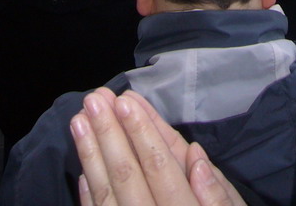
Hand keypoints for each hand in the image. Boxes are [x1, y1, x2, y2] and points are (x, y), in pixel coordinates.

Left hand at [70, 88, 245, 205]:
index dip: (141, 133)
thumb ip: (217, 196)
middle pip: (127, 178)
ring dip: (90, 158)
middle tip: (93, 100)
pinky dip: (90, 196)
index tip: (125, 100)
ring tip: (78, 123)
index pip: (159, 168)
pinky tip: (82, 172)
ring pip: (107, 197)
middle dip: (109, 136)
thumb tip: (196, 157)